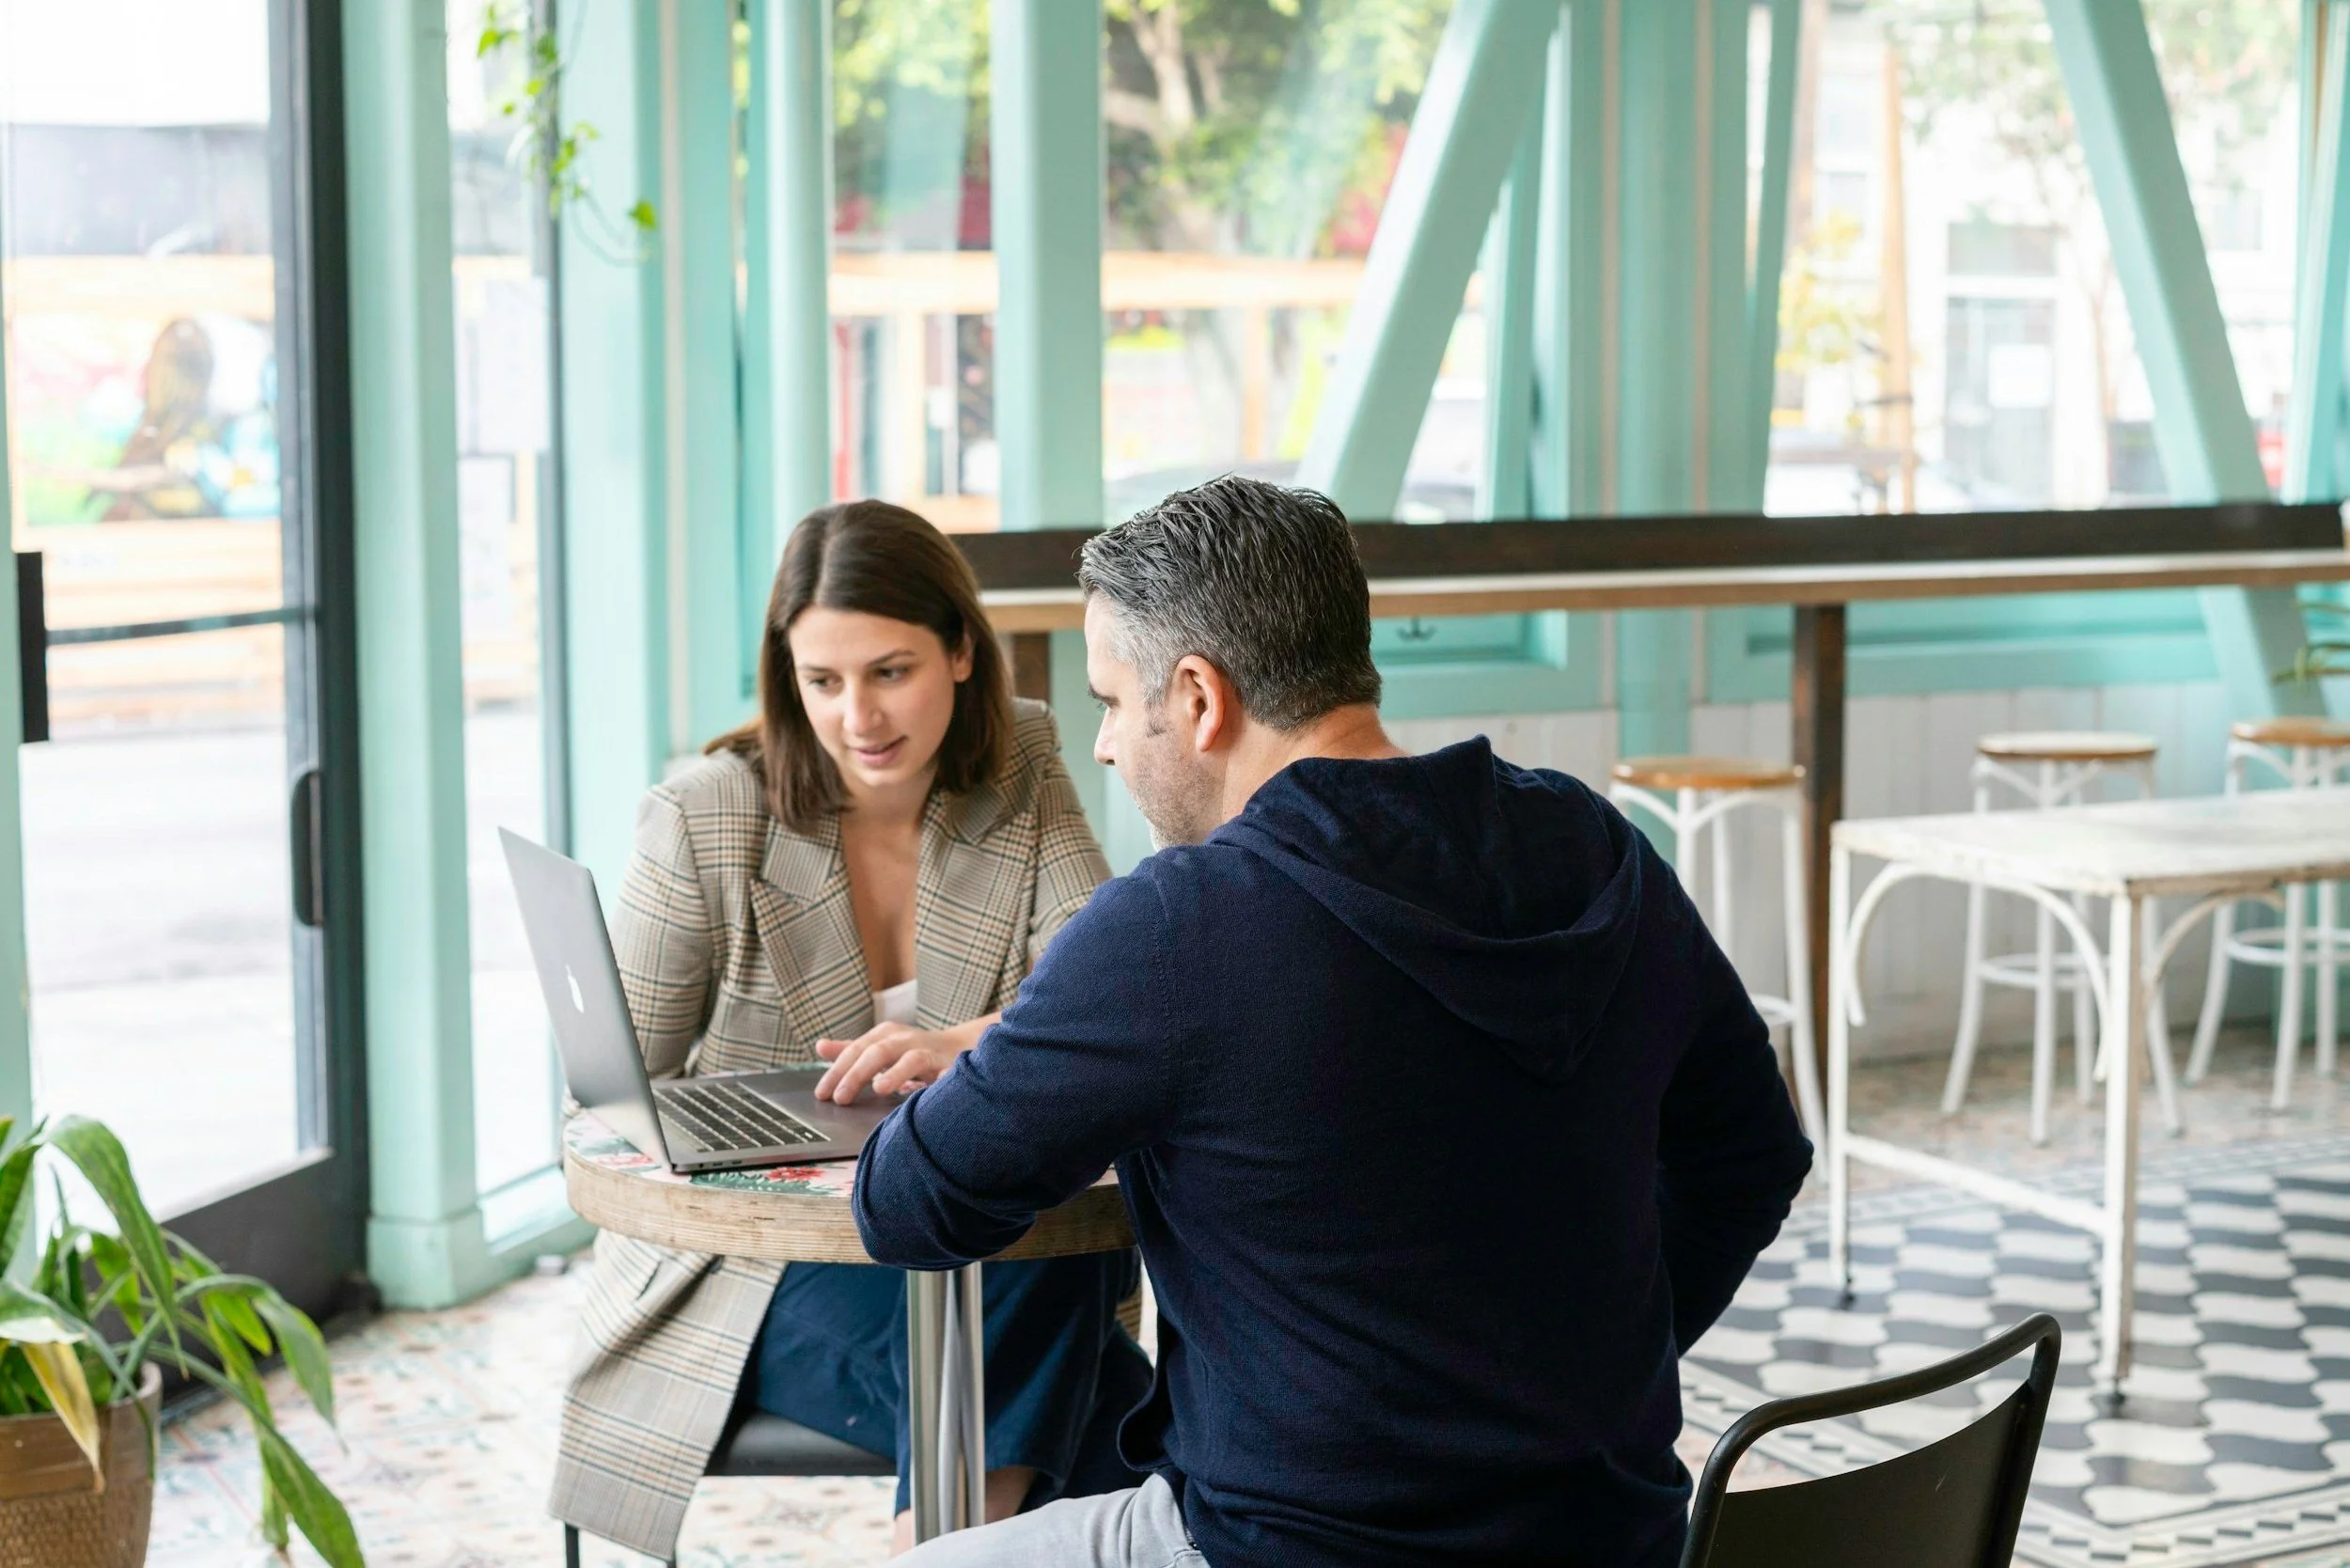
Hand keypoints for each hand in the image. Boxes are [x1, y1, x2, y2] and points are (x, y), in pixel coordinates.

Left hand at [812, 1022, 967, 1103]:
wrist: (958, 1046)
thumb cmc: (912, 1050)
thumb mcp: (880, 1047)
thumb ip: (851, 1050)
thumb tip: (819, 1046)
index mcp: (885, 1035)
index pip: (856, 1051)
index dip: (837, 1072)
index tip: (822, 1094)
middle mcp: (906, 1040)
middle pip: (878, 1052)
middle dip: (857, 1074)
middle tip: (840, 1098)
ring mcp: (930, 1052)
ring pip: (912, 1059)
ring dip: (896, 1073)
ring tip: (881, 1088)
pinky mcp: (952, 1065)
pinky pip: (948, 1073)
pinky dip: (941, 1081)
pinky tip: (932, 1091)